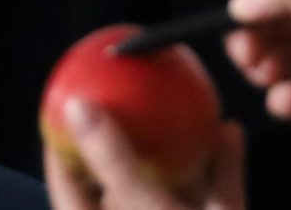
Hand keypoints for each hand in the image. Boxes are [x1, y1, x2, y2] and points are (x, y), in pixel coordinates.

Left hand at [46, 103, 245, 209]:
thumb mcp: (144, 206)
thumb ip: (113, 158)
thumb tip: (76, 105)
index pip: (67, 186)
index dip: (61, 143)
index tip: (66, 100)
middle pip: (122, 179)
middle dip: (128, 136)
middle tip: (126, 92)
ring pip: (174, 184)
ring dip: (180, 145)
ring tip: (180, 101)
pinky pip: (220, 195)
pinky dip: (224, 164)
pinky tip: (230, 128)